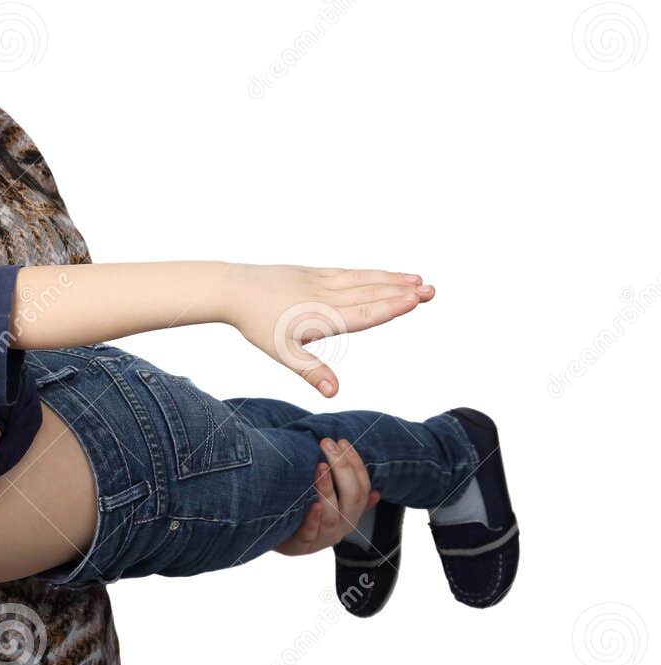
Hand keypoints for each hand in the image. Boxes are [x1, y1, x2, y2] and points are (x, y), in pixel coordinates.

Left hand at [224, 265, 434, 396]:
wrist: (232, 288)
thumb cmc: (256, 323)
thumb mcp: (282, 352)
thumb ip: (311, 371)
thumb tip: (333, 393)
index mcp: (321, 317)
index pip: (363, 313)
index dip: (390, 307)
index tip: (416, 300)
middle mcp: (325, 296)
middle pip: (370, 293)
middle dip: (402, 292)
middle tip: (432, 290)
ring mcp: (320, 281)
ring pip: (363, 279)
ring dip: (392, 279)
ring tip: (418, 278)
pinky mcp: (312, 272)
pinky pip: (348, 272)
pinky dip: (370, 272)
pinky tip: (383, 273)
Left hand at [272, 438, 381, 555]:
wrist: (282, 542)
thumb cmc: (308, 520)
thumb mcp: (332, 509)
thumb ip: (348, 497)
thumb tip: (377, 493)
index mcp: (351, 514)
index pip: (362, 487)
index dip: (355, 463)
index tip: (343, 442)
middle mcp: (341, 526)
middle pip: (352, 497)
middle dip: (342, 467)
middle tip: (328, 444)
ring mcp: (323, 536)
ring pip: (332, 514)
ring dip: (327, 488)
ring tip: (321, 466)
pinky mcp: (302, 543)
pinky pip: (310, 532)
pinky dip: (313, 518)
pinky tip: (313, 504)